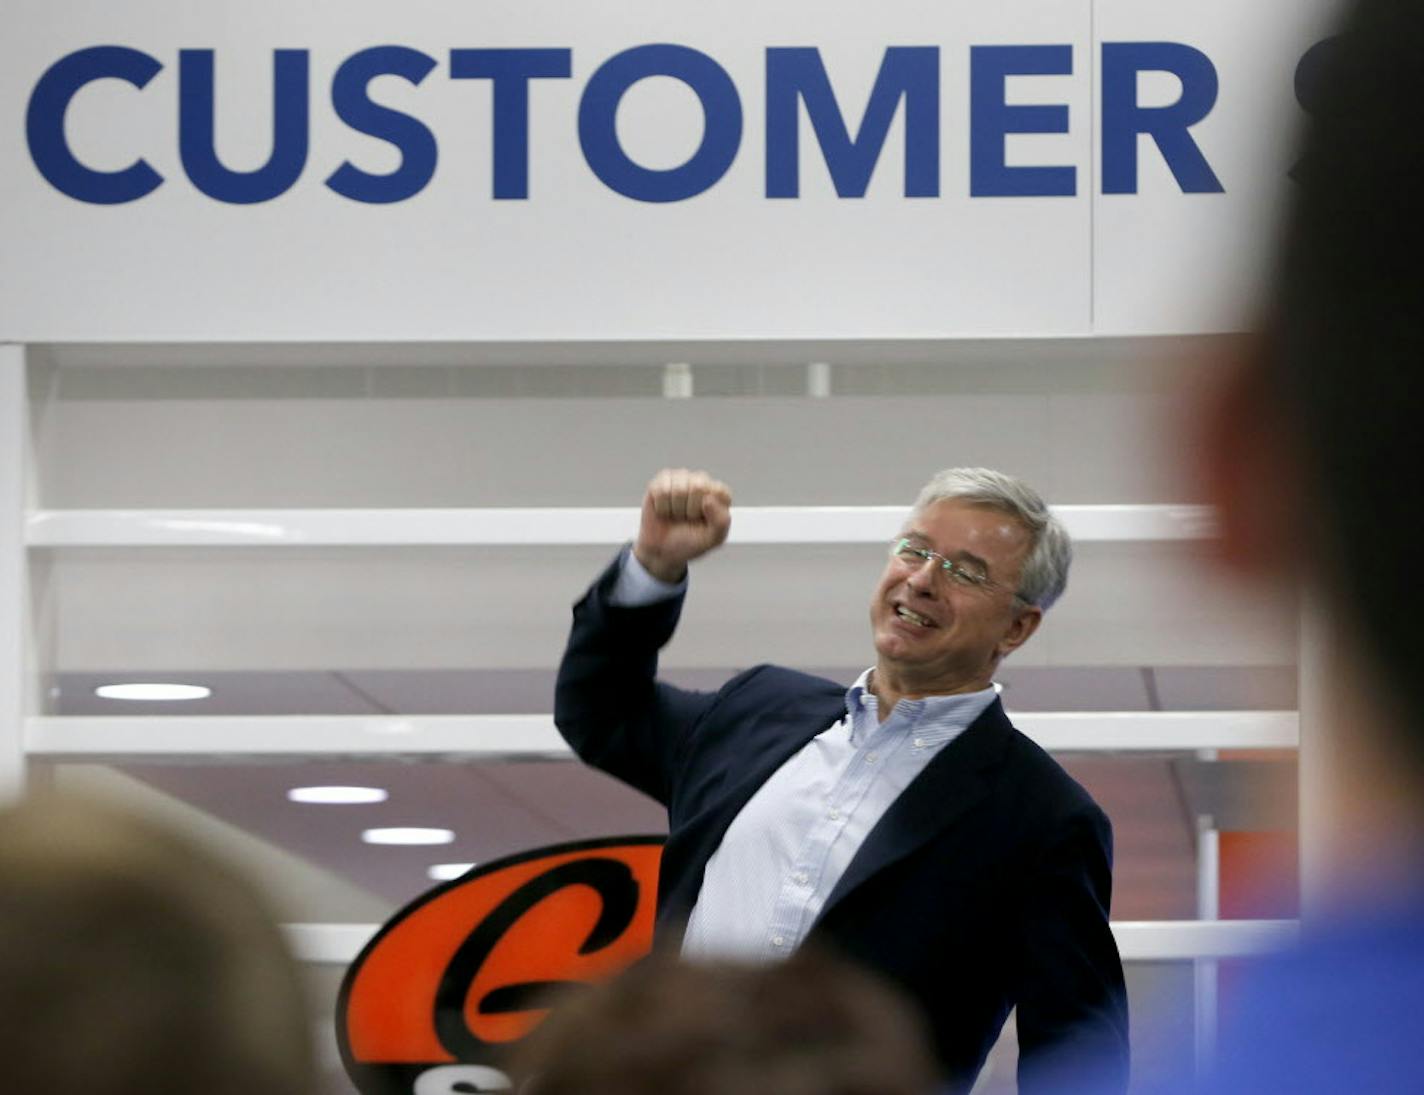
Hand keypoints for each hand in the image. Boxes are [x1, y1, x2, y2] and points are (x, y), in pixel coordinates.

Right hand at [634, 468, 732, 582]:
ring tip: (676, 515)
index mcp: (719, 493)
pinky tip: (664, 510)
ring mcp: (681, 478)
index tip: (704, 522)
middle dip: (690, 510)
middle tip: (687, 519)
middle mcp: (702, 481)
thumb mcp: (713, 539)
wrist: (663, 551)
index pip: (719, 491)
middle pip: (697, 487)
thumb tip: (708, 499)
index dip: (710, 512)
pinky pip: (662, 490)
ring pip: (678, 489)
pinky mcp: (662, 480)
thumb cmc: (690, 542)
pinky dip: (662, 507)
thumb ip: (721, 521)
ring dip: (675, 509)